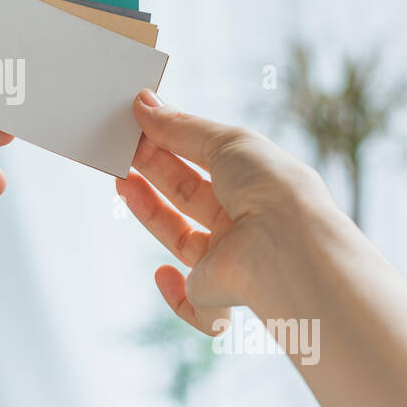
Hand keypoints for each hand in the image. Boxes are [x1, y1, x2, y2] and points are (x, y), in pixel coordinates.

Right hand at [116, 89, 358, 335]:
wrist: (286, 250)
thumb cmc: (270, 189)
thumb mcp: (226, 142)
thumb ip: (181, 126)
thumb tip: (144, 104)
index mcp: (258, 183)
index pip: (209, 160)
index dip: (174, 143)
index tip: (141, 125)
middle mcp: (247, 222)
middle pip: (190, 195)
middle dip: (155, 168)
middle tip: (123, 146)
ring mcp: (232, 259)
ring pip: (182, 237)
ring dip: (149, 210)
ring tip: (120, 180)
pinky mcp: (217, 294)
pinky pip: (192, 301)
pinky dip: (173, 293)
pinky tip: (162, 273)